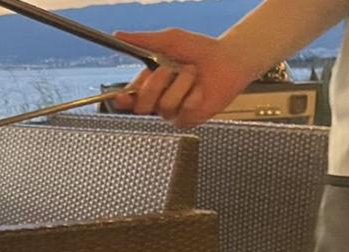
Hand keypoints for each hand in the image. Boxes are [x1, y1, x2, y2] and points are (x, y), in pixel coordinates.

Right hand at [110, 29, 262, 127]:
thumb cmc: (200, 50)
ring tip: (193, 73)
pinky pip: (184, 111)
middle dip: (154, 85)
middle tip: (167, 68)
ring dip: (181, 84)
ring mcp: (173, 112)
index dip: (121, 99)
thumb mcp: (170, 40)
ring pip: (164, 106)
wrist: (229, 58)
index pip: (128, 97)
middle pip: (141, 105)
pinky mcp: (188, 119)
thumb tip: (119, 35)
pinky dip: (194, 95)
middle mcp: (158, 99)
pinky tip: (201, 89)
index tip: (121, 96)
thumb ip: (144, 40)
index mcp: (148, 83)